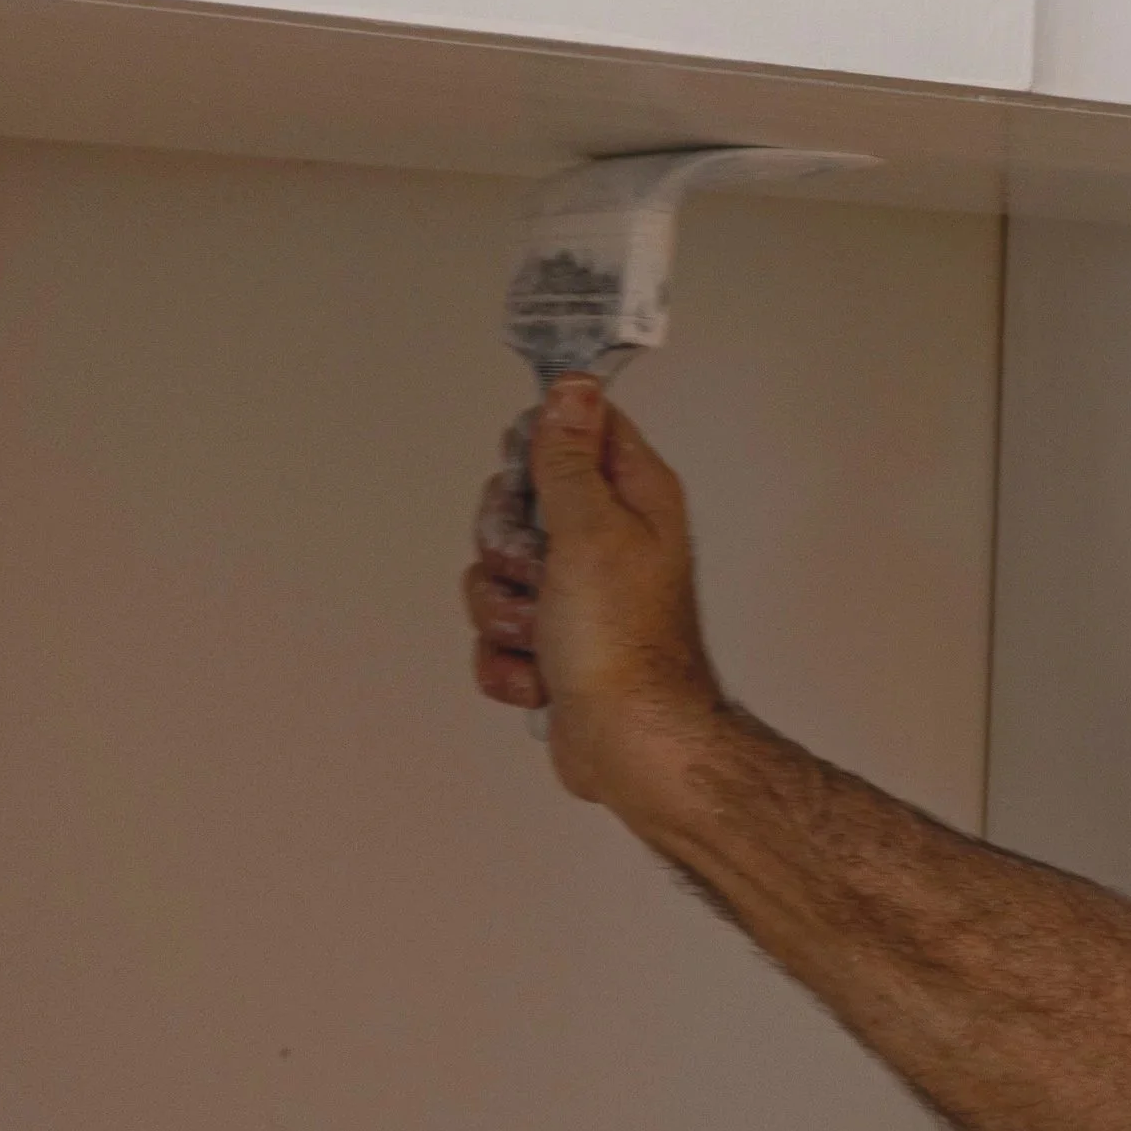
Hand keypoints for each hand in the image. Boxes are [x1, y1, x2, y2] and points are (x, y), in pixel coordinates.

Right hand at [462, 379, 722, 806]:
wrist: (629, 743)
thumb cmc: (622, 638)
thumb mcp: (589, 528)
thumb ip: (570, 458)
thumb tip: (572, 386)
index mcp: (633, 496)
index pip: (577, 430)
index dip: (539, 449)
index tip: (531, 485)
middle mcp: (608, 539)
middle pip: (519, 505)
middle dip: (507, 548)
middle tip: (538, 572)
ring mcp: (578, 596)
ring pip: (497, 576)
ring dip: (505, 613)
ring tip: (545, 636)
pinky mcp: (554, 647)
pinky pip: (498, 636)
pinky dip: (511, 661)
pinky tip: (544, 676)